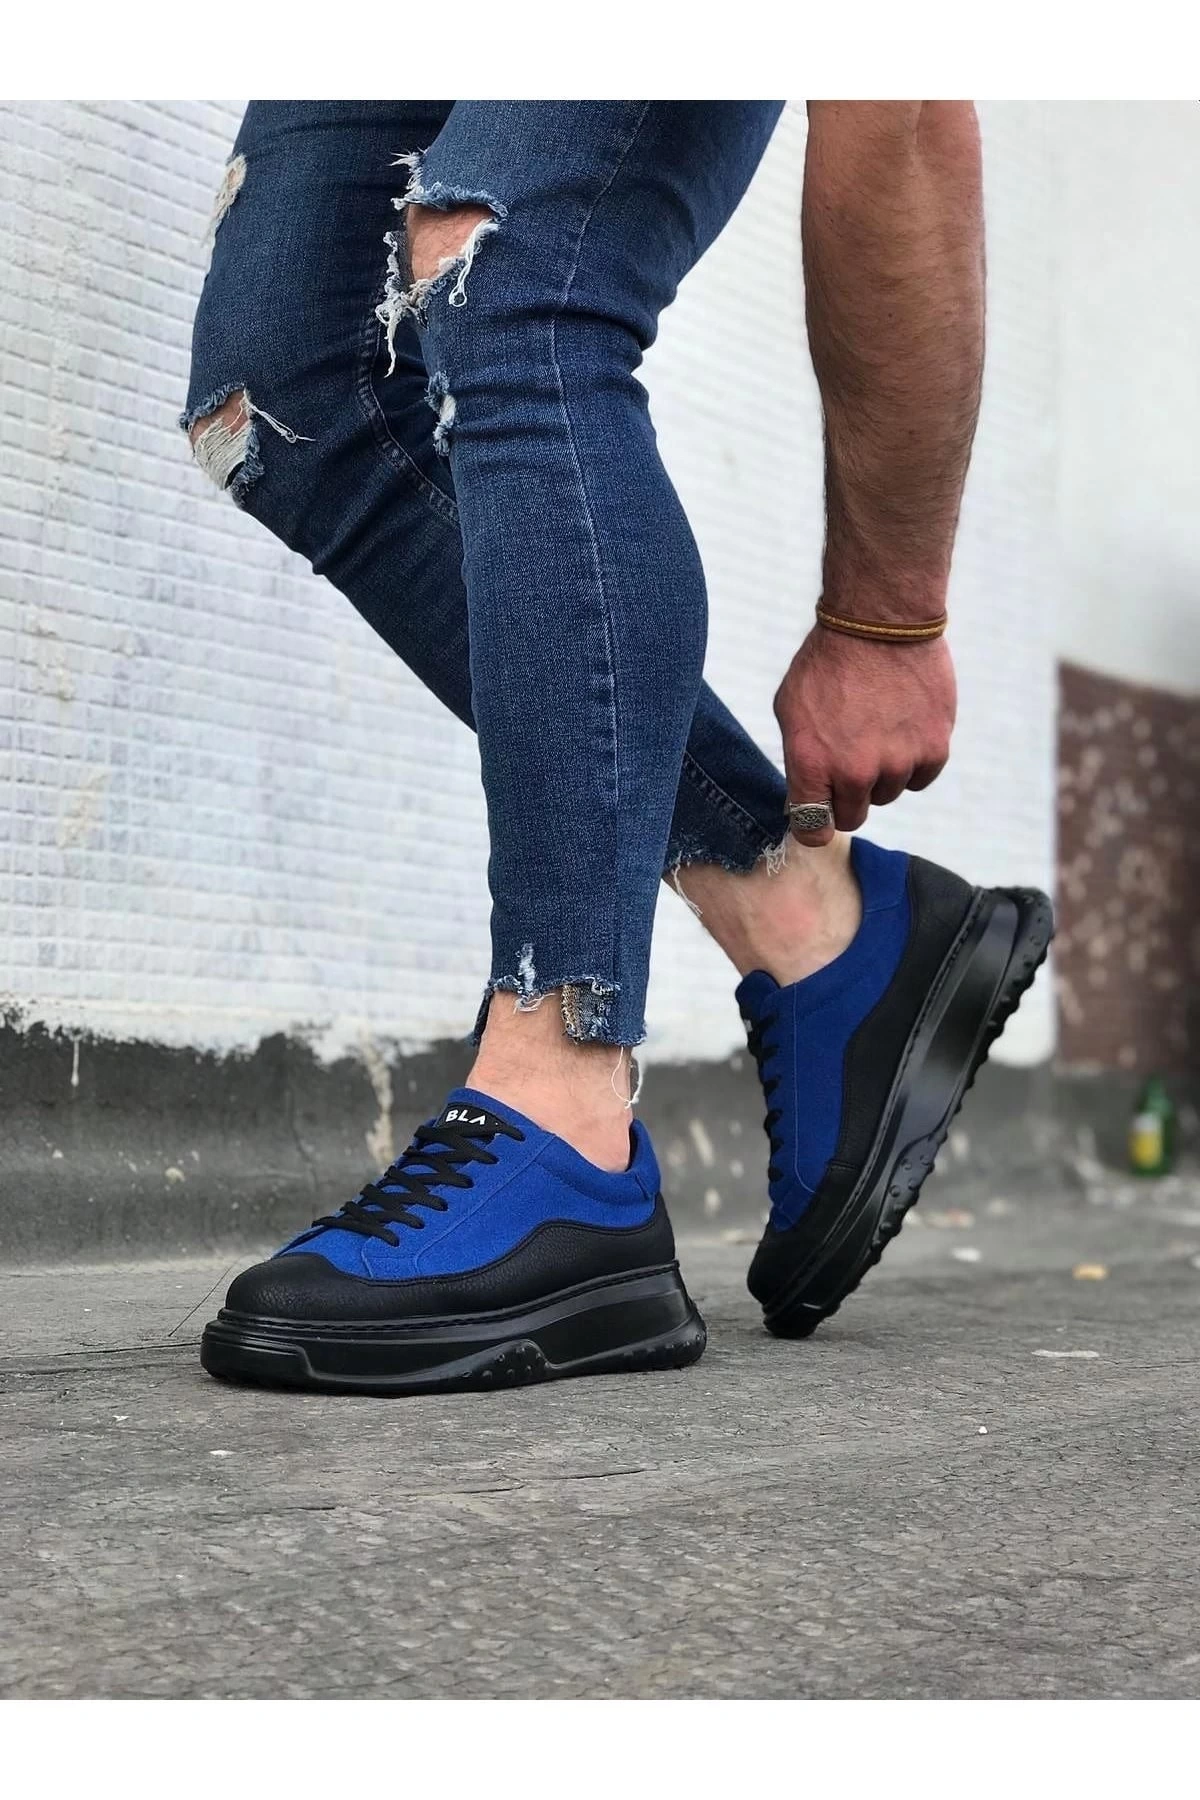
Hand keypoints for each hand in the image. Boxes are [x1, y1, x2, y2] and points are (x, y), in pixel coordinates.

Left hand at [773, 627, 956, 846]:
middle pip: (853, 816)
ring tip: (877, 729)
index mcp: (813, 764)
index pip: (813, 829)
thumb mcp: (790, 710)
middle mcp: (856, 771)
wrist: (879, 622)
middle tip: (849, 760)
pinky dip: (913, 760)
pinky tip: (902, 727)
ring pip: (888, 794)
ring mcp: (898, 762)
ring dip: (882, 773)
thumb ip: (799, 759)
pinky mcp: (934, 748)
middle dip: (847, 796)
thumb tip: (805, 797)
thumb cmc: (828, 663)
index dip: (814, 825)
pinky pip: (920, 777)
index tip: (818, 814)